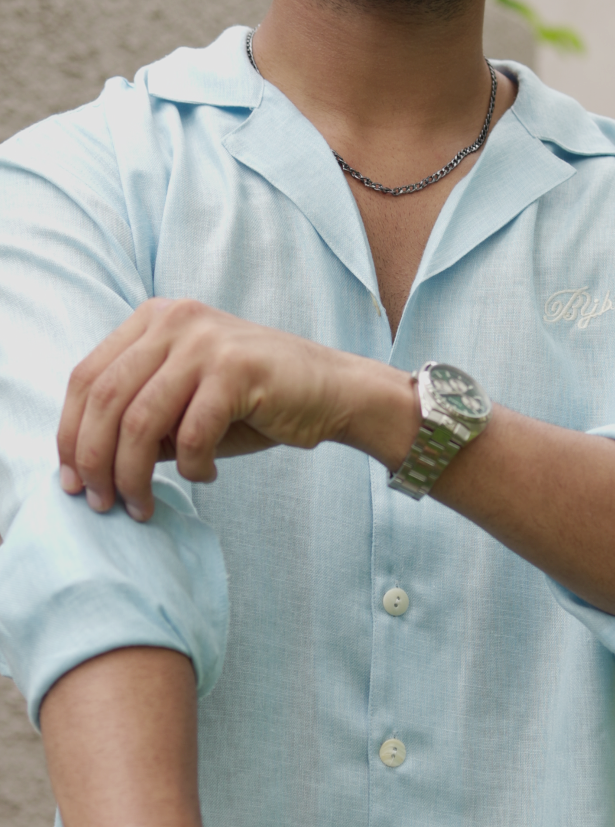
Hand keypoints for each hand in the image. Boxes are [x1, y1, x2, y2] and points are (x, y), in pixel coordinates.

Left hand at [56, 298, 412, 521]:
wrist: (334, 392)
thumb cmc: (257, 405)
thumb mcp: (185, 405)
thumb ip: (140, 419)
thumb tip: (89, 465)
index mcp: (152, 320)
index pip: (86, 378)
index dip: (69, 434)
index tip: (73, 481)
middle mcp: (173, 321)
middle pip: (105, 400)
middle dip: (97, 462)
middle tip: (105, 504)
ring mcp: (205, 341)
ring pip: (140, 421)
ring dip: (135, 475)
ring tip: (144, 506)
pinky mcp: (237, 369)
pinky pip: (193, 433)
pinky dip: (194, 468)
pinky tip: (208, 476)